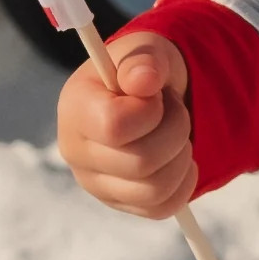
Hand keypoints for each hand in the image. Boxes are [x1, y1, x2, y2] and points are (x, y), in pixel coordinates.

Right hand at [55, 29, 195, 219]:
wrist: (150, 95)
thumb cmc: (143, 72)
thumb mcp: (147, 52)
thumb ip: (145, 60)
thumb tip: (144, 80)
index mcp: (75, 107)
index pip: (115, 126)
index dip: (151, 112)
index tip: (156, 95)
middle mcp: (76, 151)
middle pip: (141, 162)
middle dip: (176, 132)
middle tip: (175, 111)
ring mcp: (95, 182)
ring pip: (154, 190)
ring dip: (182, 158)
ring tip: (176, 133)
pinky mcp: (118, 203)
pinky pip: (162, 208)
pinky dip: (183, 183)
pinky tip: (178, 158)